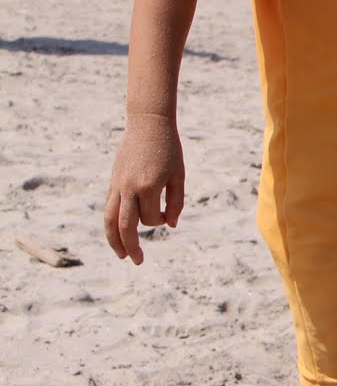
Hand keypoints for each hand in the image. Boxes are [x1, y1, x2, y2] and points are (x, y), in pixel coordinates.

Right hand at [103, 114, 184, 263]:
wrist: (148, 124)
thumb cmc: (169, 149)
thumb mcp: (178, 175)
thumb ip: (176, 202)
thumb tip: (170, 226)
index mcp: (147, 187)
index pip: (151, 218)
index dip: (161, 220)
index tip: (167, 213)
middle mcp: (128, 188)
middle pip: (124, 226)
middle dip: (130, 247)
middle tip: (138, 262)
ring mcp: (118, 185)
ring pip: (110, 219)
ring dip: (113, 240)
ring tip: (121, 255)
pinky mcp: (113, 181)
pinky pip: (109, 207)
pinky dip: (112, 223)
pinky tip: (118, 233)